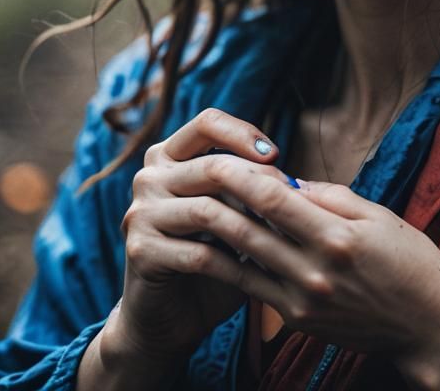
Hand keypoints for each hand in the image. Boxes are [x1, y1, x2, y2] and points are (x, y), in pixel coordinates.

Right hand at [111, 107, 282, 363]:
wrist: (169, 315)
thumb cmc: (210, 256)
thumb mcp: (231, 213)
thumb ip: (250, 190)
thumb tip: (299, 183)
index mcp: (168, 156)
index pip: (207, 123)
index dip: (243, 133)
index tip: (276, 154)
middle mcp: (148, 177)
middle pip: (212, 167)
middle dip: (259, 184)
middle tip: (292, 204)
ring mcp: (140, 212)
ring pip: (207, 209)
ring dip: (250, 226)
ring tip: (282, 240)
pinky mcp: (140, 251)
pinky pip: (198, 253)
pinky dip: (234, 265)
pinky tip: (259, 275)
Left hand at [151, 159, 439, 387]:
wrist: (430, 328)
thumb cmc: (412, 263)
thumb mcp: (378, 217)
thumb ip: (329, 196)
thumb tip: (288, 179)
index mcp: (337, 237)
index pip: (274, 199)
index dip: (242, 174)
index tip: (220, 155)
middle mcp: (315, 272)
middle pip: (250, 227)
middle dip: (219, 197)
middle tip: (195, 175)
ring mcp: (302, 301)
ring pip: (244, 258)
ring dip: (217, 230)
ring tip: (197, 204)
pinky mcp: (297, 320)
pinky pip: (253, 286)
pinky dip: (233, 261)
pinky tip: (219, 241)